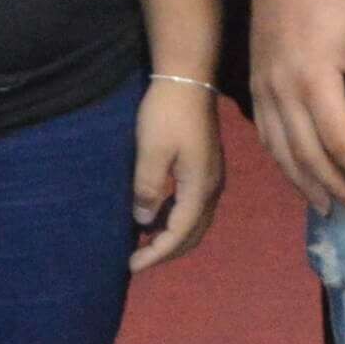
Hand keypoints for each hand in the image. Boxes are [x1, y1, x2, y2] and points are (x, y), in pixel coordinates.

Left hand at [128, 76, 225, 271]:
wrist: (186, 78)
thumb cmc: (166, 113)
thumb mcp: (151, 150)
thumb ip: (148, 188)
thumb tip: (143, 221)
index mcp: (200, 187)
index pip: (179, 232)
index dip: (156, 253)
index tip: (132, 265)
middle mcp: (212, 187)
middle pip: (193, 233)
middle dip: (167, 251)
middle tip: (138, 260)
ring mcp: (212, 178)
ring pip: (195, 221)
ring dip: (172, 236)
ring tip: (145, 244)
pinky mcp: (205, 168)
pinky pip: (193, 206)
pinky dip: (176, 220)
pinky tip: (157, 218)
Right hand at [245, 0, 344, 218]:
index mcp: (313, 77)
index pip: (338, 139)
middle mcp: (282, 91)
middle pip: (307, 154)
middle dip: (335, 186)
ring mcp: (264, 92)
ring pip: (281, 152)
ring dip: (305, 184)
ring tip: (329, 207)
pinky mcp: (256, 90)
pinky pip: (267, 138)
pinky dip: (284, 164)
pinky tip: (299, 177)